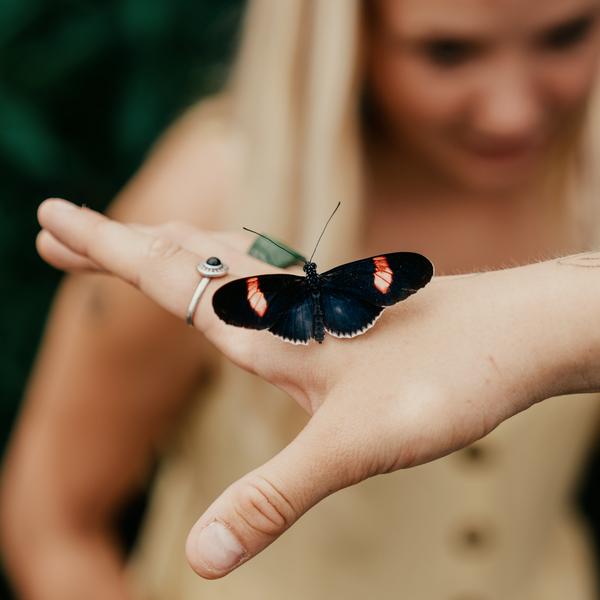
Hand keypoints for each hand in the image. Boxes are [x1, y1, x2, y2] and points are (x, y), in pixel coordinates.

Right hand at [36, 198, 591, 578]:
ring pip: (222, 261)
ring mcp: (312, 299)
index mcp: (269, 326)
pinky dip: (220, 267)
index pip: (168, 276)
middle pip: (183, 259)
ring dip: (167, 251)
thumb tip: (197, 562)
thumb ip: (274, 496)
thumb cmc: (445, 378)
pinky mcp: (339, 307)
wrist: (520, 334)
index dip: (106, 247)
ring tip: (132, 243)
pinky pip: (260, 276)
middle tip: (58, 230)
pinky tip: (230, 278)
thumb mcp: (354, 445)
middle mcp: (283, 302)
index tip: (53, 218)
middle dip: (117, 244)